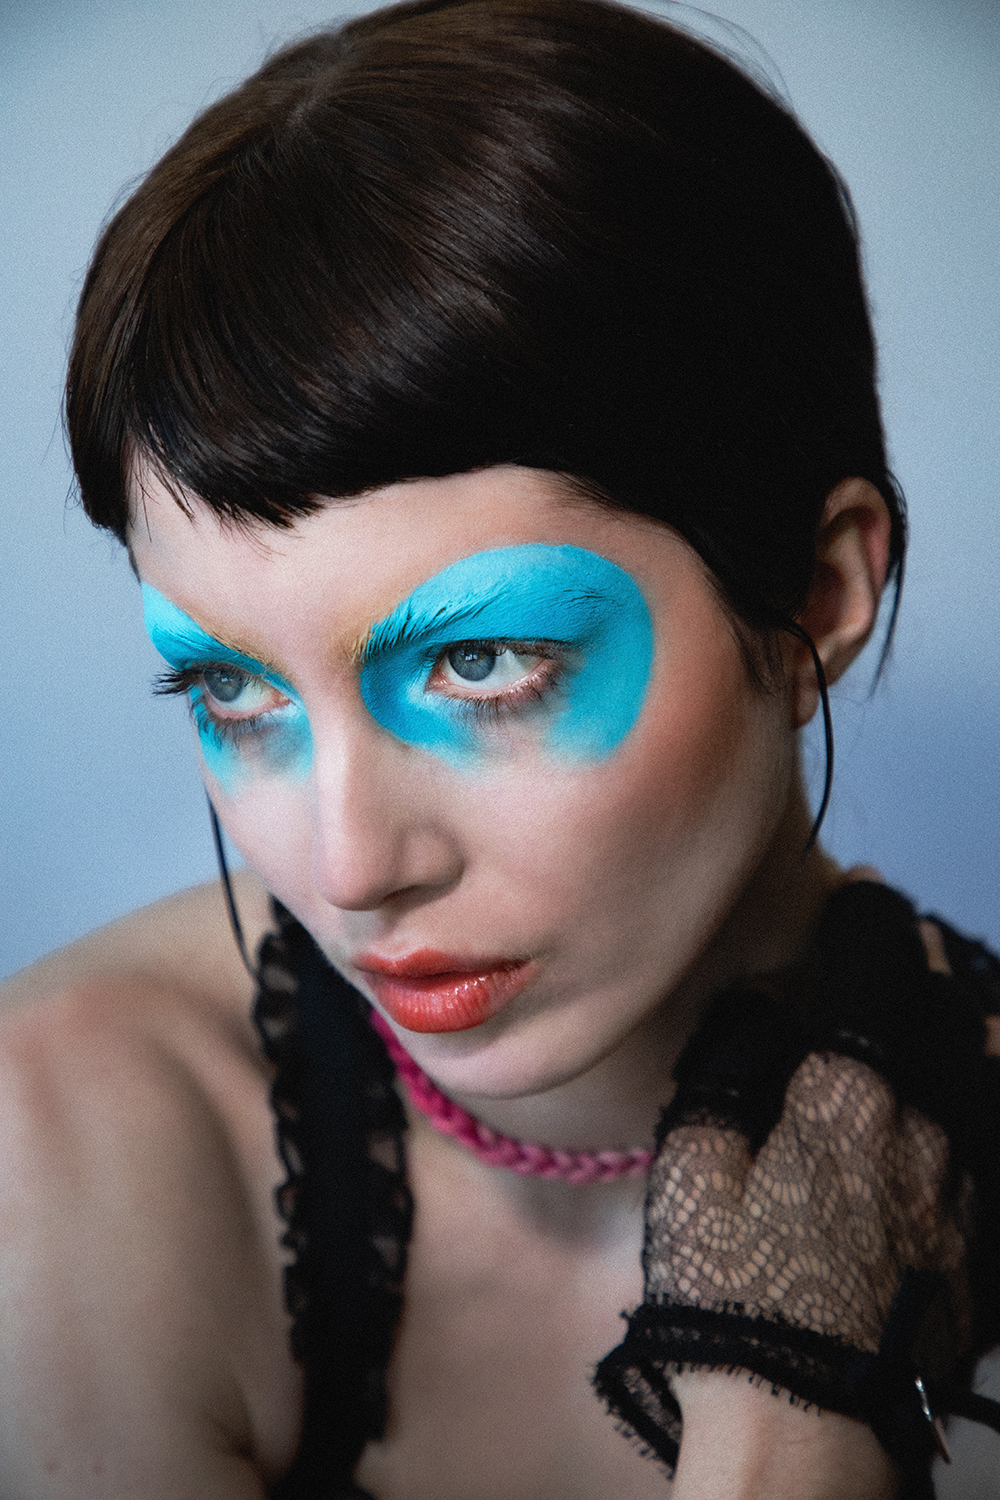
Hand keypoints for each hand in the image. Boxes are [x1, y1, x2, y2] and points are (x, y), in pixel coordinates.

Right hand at [595, 880, 998, 1497]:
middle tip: (902, 934)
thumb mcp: (693, 1166)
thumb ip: (729, 1065)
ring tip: (956, 999)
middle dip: (923, 959)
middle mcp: (926, 1128)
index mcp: (851, 1098)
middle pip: (946, 1011)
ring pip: (983, 1072)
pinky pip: (994, 1147)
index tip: (859, 890)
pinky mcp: (980, 1246)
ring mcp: (963, 1190)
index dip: (868, 918)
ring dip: (966, 1022)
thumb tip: (760, 1002)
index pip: (875, 970)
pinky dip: (985, 1097)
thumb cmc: (733, 1295)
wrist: (808, 1421)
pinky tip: (978, 1086)